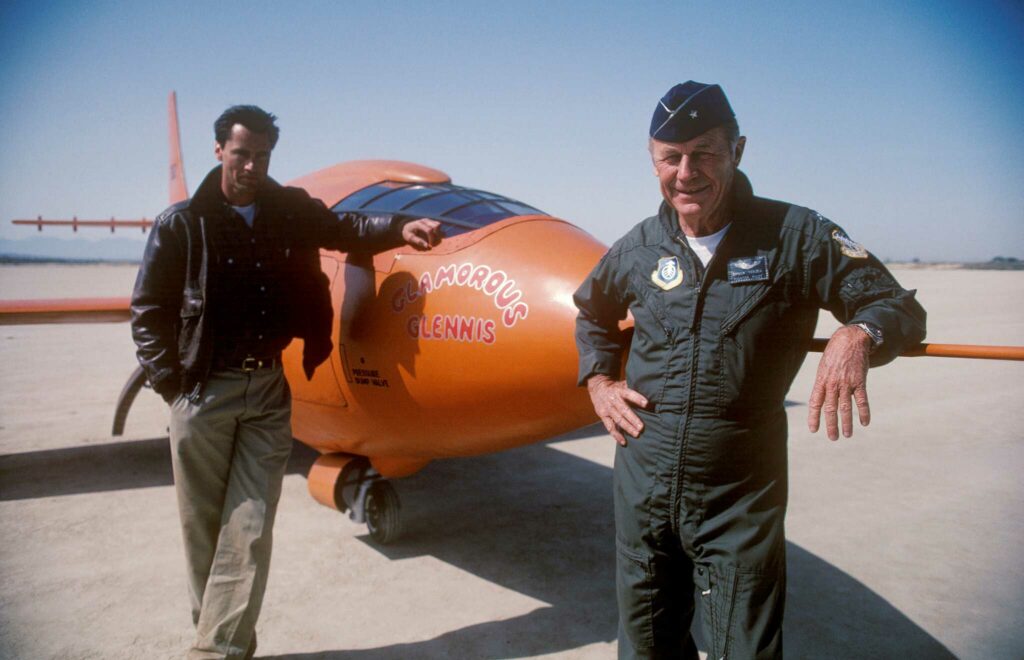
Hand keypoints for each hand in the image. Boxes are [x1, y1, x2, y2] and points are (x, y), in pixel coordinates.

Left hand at [402, 218, 441, 249]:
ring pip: (438, 224)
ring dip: (439, 233)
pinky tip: (435, 236)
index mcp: (419, 224)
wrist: (406, 226)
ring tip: (434, 239)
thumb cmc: (408, 233)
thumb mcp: (410, 238)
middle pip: (436, 226)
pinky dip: (438, 230)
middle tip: (433, 242)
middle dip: (437, 235)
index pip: (429, 230)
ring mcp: (428, 220)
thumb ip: (418, 241)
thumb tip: (427, 246)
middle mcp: (425, 220)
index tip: (430, 245)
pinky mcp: (430, 221)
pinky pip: (438, 224)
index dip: (432, 238)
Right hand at [587, 375, 648, 445]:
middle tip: (641, 427)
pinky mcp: (603, 416)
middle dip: (633, 419)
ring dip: (627, 428)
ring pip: (618, 419)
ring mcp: (607, 409)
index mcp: (619, 390)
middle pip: (623, 410)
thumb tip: (651, 392)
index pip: (629, 394)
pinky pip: (610, 427)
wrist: (597, 388)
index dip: (637, 398)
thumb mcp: (623, 384)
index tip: (646, 403)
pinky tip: (624, 442)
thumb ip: (633, 388)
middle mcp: (613, 400)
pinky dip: (616, 435)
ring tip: (636, 434)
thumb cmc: (616, 387)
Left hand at [807, 325, 872, 439]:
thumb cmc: (834, 354)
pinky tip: (865, 422)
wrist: (850, 339)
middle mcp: (833, 383)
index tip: (814, 429)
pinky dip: (864, 412)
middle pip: (831, 408)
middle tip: (833, 438)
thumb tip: (821, 398)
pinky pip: (862, 400)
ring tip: (847, 435)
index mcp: (821, 380)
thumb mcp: (823, 367)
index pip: (815, 402)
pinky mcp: (860, 381)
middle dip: (831, 425)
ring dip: (846, 423)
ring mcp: (846, 383)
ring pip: (846, 407)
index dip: (814, 417)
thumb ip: (823, 383)